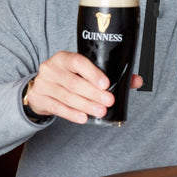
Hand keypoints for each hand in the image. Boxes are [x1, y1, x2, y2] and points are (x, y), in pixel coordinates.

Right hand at [24, 51, 142, 123]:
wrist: (40, 86)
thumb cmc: (68, 76)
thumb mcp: (82, 71)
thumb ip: (108, 74)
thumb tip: (136, 80)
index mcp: (64, 58)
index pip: (78, 62)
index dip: (92, 73)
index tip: (106, 84)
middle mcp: (52, 68)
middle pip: (74, 83)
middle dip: (93, 94)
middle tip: (109, 102)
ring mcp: (44, 84)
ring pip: (67, 97)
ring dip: (86, 106)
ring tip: (101, 112)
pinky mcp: (40, 99)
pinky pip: (58, 108)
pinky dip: (72, 114)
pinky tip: (83, 118)